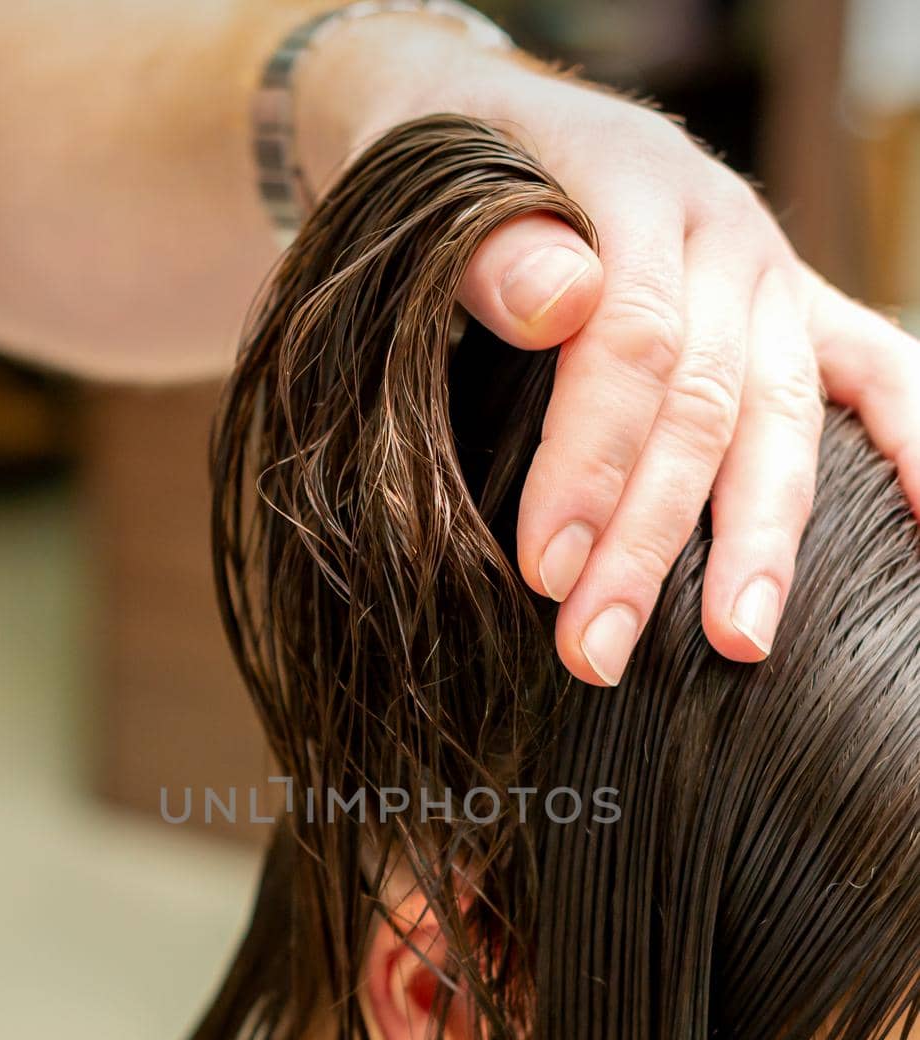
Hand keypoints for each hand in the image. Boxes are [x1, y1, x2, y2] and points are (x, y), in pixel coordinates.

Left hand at [301, 21, 919, 685]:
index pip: (631, 340)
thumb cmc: (451, 176)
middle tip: (597, 651)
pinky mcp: (795, 308)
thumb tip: (560, 302)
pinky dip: (911, 437)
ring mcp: (768, 275)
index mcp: (629, 190)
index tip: (546, 570)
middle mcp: (718, 233)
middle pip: (704, 402)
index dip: (591, 461)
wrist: (491, 123)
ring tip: (740, 644)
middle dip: (652, 541)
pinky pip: (876, 367)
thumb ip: (490, 248)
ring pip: (784, 413)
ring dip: (762, 539)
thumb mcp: (432, 182)